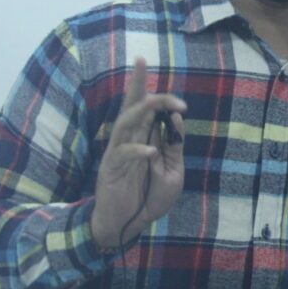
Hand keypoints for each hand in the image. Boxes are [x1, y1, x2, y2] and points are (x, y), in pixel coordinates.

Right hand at [91, 57, 186, 249]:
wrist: (125, 224)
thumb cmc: (147, 197)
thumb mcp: (171, 171)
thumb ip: (174, 147)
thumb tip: (176, 120)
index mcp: (141, 138)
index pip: (143, 106)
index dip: (146, 87)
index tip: (152, 70)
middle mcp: (127, 140)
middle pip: (132, 106)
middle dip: (139, 86)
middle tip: (146, 64)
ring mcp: (117, 153)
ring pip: (125, 123)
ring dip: (142, 111)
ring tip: (159, 103)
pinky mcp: (111, 169)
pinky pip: (123, 154)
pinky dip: (138, 151)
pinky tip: (151, 150)